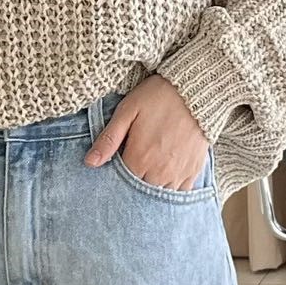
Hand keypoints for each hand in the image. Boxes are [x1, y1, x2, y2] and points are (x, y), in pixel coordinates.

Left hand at [84, 75, 208, 191]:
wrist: (196, 91)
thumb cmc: (157, 97)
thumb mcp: (127, 112)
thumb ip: (108, 139)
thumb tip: (90, 163)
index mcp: (139, 159)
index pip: (121, 182)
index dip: (117, 175)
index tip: (118, 164)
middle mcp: (159, 172)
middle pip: (140, 191)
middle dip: (134, 182)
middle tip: (135, 163)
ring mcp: (178, 174)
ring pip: (159, 194)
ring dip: (152, 185)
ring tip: (150, 169)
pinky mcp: (194, 171)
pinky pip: (181, 192)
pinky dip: (172, 187)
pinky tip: (166, 174)